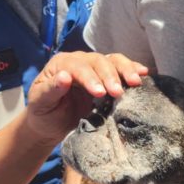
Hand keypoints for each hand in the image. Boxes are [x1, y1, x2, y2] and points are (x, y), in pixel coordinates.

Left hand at [26, 52, 148, 141]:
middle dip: (110, 76)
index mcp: (61, 64)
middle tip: (118, 92)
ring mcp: (94, 67)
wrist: (51, 123)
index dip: (90, 77)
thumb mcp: (40, 103)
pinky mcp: (106, 76)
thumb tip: (64, 76)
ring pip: (112, 60)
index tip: (100, 93)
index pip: (78, 66)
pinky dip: (132, 69)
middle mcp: (79, 60)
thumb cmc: (44, 112)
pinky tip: (143, 73)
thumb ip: (51, 90)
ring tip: (135, 82)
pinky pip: (120, 68)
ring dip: (125, 70)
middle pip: (98, 61)